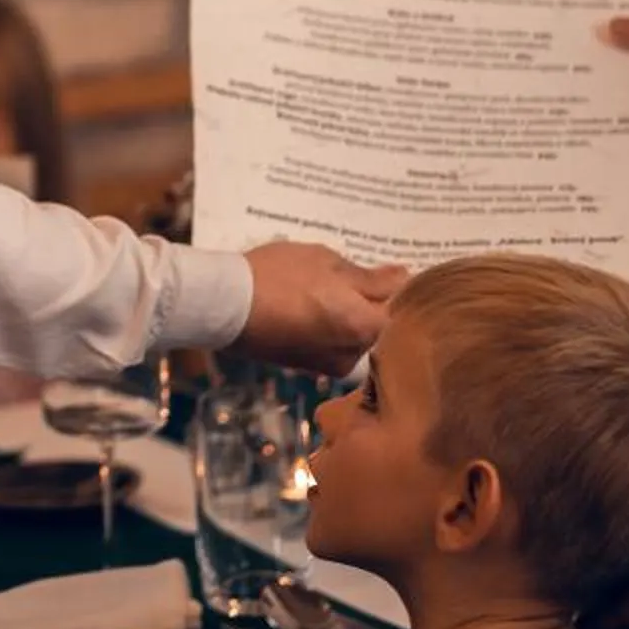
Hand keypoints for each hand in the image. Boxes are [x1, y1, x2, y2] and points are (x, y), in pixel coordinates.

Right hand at [229, 242, 405, 375]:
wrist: (224, 305)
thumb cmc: (280, 276)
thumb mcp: (326, 262)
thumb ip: (370, 277)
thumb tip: (404, 278)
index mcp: (367, 327)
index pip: (401, 309)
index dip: (395, 288)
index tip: (384, 271)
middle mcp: (353, 355)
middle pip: (377, 326)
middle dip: (369, 302)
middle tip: (351, 274)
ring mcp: (327, 365)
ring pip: (351, 336)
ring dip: (347, 315)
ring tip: (324, 287)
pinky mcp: (304, 366)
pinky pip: (329, 344)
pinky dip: (325, 327)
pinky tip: (307, 305)